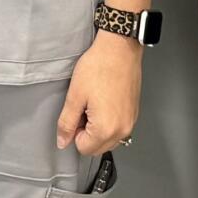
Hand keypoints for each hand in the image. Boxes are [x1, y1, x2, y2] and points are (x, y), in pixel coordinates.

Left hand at [57, 32, 142, 155]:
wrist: (120, 49)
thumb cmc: (99, 67)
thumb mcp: (75, 95)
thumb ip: (67, 123)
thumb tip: (63, 141)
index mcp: (106, 129)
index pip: (84, 148)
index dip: (75, 132)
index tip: (77, 113)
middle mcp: (122, 130)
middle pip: (98, 147)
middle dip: (87, 133)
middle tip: (85, 107)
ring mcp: (131, 122)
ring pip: (109, 139)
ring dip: (98, 128)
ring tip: (95, 102)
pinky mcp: (134, 113)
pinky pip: (119, 128)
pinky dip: (109, 121)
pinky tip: (105, 100)